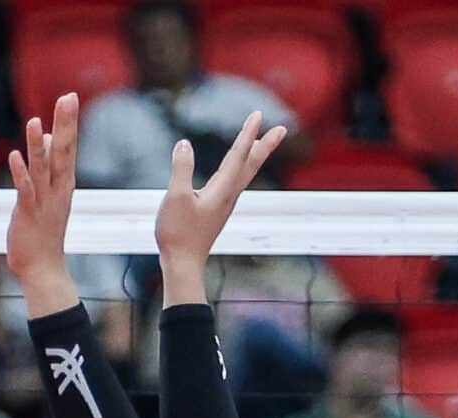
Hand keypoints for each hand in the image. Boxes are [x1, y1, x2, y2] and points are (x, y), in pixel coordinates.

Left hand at [6, 93, 82, 311]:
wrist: (43, 266)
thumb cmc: (44, 230)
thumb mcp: (49, 193)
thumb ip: (49, 165)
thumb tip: (49, 139)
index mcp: (64, 183)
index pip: (69, 146)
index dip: (69, 122)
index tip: (70, 96)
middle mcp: (58, 188)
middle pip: (64, 151)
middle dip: (65, 124)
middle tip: (68, 97)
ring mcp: (43, 200)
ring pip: (42, 168)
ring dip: (38, 146)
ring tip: (36, 121)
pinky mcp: (27, 213)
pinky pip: (25, 190)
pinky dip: (20, 173)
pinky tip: (14, 156)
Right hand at [155, 111, 287, 297]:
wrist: (182, 263)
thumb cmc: (178, 233)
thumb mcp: (175, 198)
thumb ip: (181, 169)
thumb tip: (183, 145)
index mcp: (222, 189)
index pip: (238, 155)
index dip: (247, 134)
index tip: (258, 115)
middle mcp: (228, 195)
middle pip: (251, 165)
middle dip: (265, 145)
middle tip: (282, 129)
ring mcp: (224, 204)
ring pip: (245, 174)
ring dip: (255, 156)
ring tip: (262, 144)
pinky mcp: (217, 211)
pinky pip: (235, 183)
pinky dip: (241, 170)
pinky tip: (235, 172)